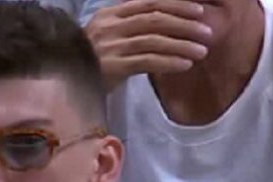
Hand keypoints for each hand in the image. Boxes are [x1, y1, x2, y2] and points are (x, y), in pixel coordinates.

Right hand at [85, 0, 212, 90]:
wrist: (65, 82)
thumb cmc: (92, 61)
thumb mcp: (109, 36)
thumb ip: (133, 27)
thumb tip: (168, 24)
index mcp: (111, 14)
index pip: (149, 2)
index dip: (176, 4)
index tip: (199, 10)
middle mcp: (111, 26)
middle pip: (155, 19)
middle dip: (185, 24)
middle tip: (207, 32)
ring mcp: (111, 46)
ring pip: (154, 40)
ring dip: (182, 44)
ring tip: (202, 51)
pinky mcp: (113, 67)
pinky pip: (147, 61)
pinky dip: (169, 62)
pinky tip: (185, 65)